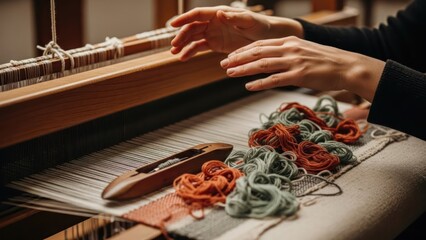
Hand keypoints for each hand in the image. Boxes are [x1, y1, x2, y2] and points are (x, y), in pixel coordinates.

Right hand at [170, 6, 302, 60]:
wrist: (266, 38)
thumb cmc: (260, 26)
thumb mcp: (249, 21)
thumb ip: (234, 18)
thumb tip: (219, 13)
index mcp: (219, 13)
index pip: (198, 14)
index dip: (184, 18)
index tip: (172, 24)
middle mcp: (213, 22)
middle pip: (192, 27)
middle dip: (181, 35)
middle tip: (174, 45)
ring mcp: (213, 33)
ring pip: (193, 37)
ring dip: (183, 44)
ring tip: (174, 53)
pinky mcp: (215, 44)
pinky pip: (199, 47)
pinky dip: (190, 52)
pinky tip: (183, 58)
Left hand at [220, 36, 384, 101]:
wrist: (347, 66)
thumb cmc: (326, 60)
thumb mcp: (303, 50)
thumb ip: (286, 53)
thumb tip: (269, 61)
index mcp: (289, 41)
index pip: (260, 44)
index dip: (242, 51)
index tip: (230, 56)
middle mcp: (289, 49)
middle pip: (257, 52)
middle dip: (238, 58)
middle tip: (223, 64)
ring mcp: (294, 62)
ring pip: (263, 64)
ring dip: (244, 69)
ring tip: (230, 73)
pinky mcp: (300, 75)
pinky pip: (275, 79)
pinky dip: (260, 83)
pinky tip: (249, 86)